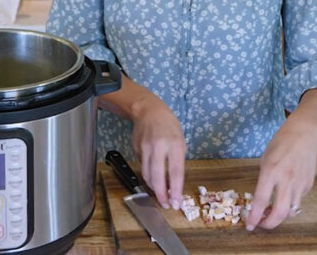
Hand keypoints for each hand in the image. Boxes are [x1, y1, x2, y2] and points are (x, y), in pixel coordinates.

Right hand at [129, 93, 186, 209]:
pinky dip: (147, 176)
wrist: (148, 110)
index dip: (175, 191)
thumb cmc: (169, 126)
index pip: (175, 173)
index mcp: (175, 145)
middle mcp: (159, 147)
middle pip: (157, 177)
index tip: (176, 203)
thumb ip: (177, 161)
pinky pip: (142, 167)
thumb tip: (174, 184)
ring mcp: (145, 148)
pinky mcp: (136, 149)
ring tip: (160, 195)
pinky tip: (152, 180)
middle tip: (165, 204)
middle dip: (161, 195)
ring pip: (147, 175)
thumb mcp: (180, 140)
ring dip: (153, 188)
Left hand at [245, 88, 316, 230]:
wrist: (305, 134)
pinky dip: (289, 203)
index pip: (261, 200)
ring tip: (271, 213)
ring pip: (291, 211)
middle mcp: (287, 180)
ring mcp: (300, 184)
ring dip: (280, 216)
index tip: (249, 225)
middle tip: (261, 225)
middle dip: (269, 224)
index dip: (254, 216)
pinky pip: (298, 201)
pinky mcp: (309, 185)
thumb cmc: (280, 143)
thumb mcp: (265, 159)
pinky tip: (284, 195)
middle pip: (280, 212)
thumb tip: (261, 200)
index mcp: (271, 171)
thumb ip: (264, 180)